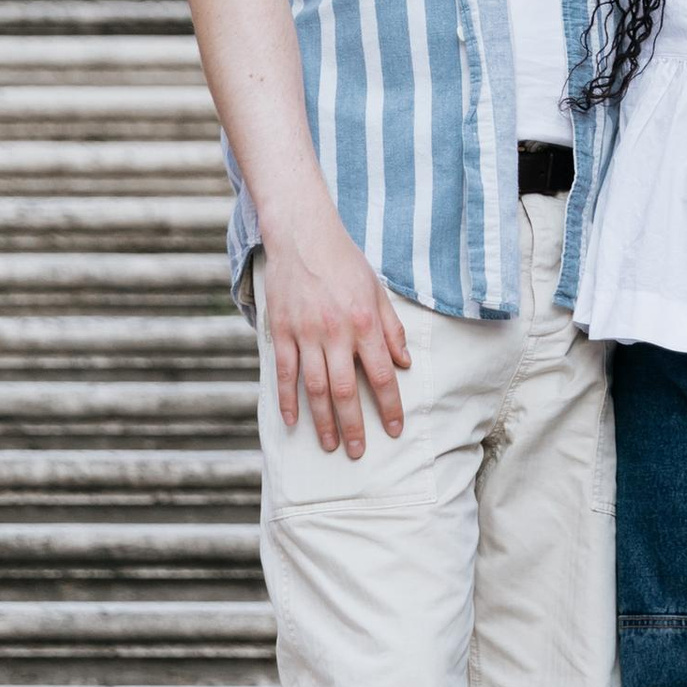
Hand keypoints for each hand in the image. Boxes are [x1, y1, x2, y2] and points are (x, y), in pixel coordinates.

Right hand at [258, 211, 412, 458]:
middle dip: (354, 426)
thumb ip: (390, 328)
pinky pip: (285, 372)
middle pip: (345, 391)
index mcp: (363, 322)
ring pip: (314, 388)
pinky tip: (292, 421)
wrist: (303, 234)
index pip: (381, 375)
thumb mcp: (377, 290)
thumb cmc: (345, 262)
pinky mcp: (282, 331)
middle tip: (358, 452)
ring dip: (322, 421)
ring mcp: (305, 333)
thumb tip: (404, 363)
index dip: (389, 406)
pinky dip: (287, 399)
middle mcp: (335, 332)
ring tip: (330, 445)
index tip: (395, 429)